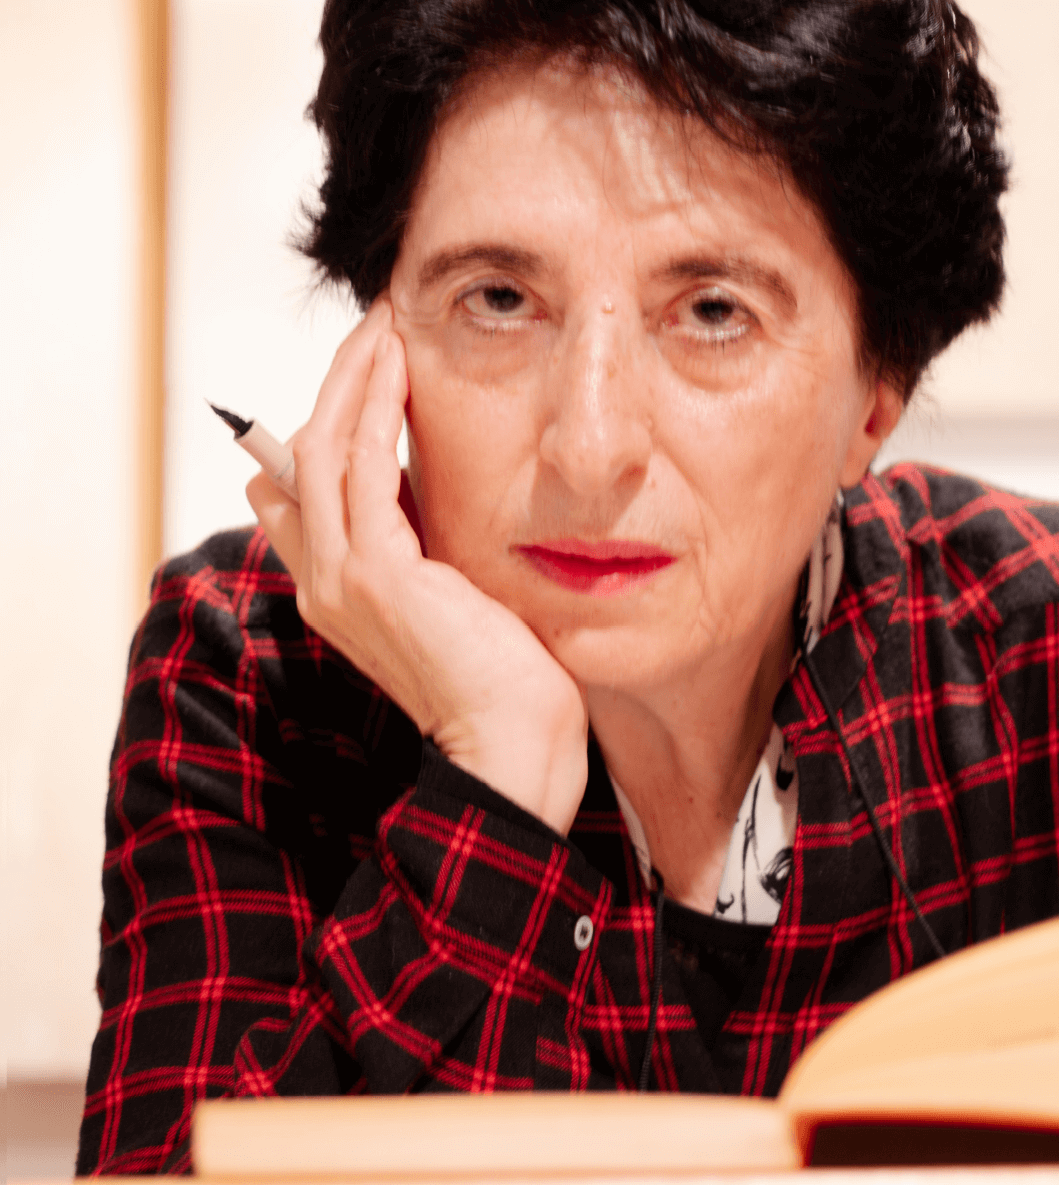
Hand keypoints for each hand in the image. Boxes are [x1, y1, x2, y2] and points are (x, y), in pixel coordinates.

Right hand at [247, 300, 588, 832]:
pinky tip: (400, 369)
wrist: (516, 742)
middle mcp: (323, 582)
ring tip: (384, 325)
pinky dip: (375, 409)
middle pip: (300, 455)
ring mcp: (341, 579)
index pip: (300, 487)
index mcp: (337, 590)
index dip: (326, 420)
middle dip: (337, 383)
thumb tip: (433, 494)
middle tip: (375, 326)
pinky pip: (360, 467)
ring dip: (352, 378)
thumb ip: (430, 549)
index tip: (371, 368)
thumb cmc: (504, 677)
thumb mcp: (457, 597)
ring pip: (322, 449)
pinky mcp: (377, 574)